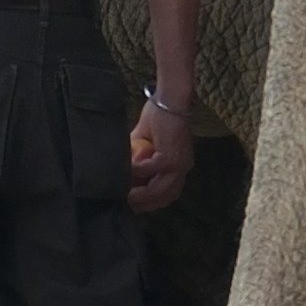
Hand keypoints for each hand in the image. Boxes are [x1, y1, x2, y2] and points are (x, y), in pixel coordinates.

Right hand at [125, 84, 191, 212]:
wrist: (170, 99)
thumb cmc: (158, 116)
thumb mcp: (147, 142)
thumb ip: (140, 156)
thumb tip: (123, 169)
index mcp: (180, 167)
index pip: (167, 194)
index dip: (150, 202)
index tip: (133, 206)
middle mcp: (183, 169)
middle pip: (164, 197)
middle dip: (144, 204)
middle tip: (125, 206)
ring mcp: (178, 165)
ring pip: (158, 189)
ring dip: (139, 194)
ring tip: (123, 194)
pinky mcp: (170, 157)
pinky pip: (150, 170)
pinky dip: (137, 171)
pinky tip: (126, 168)